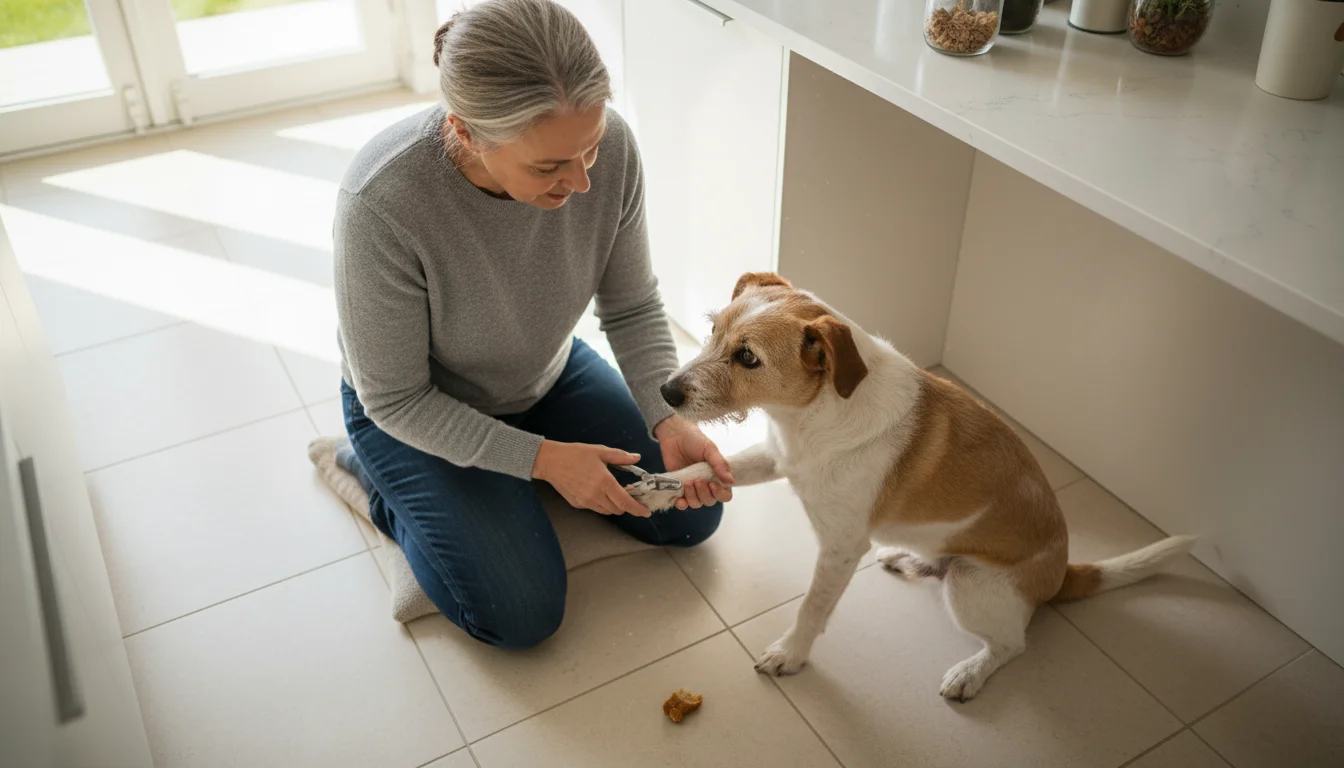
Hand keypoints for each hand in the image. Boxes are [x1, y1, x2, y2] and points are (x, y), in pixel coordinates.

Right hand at [532, 441, 651, 516]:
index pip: (625, 502)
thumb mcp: (600, 451)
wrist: (550, 461)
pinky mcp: (577, 504)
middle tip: (627, 495)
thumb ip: (620, 457)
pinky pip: (594, 508)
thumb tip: (636, 458)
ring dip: (613, 505)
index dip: (638, 509)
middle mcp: (595, 495)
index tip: (647, 512)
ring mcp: (585, 501)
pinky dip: (600, 503)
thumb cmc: (575, 454)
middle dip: (625, 505)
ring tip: (611, 492)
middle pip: (617, 509)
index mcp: (604, 482)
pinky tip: (596, 491)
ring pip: (606, 511)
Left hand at [655, 416, 734, 509]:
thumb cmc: (695, 441)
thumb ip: (720, 465)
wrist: (674, 435)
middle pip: (710, 501)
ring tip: (687, 483)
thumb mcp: (710, 450)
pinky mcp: (678, 489)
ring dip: (692, 497)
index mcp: (718, 477)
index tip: (712, 484)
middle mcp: (706, 485)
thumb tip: (731, 481)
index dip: (720, 494)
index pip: (725, 495)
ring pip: (696, 504)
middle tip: (697, 480)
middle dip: (704, 493)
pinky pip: (682, 504)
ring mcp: (692, 488)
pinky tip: (680, 500)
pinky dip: (681, 504)